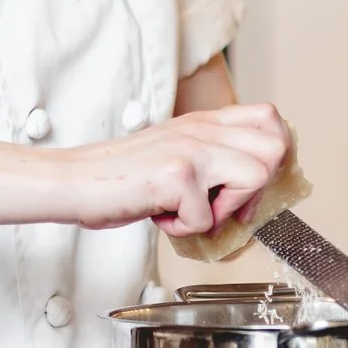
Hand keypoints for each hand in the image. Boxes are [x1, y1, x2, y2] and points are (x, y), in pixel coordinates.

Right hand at [53, 103, 289, 232]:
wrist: (72, 181)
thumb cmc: (117, 175)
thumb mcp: (172, 151)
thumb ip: (209, 158)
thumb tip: (247, 191)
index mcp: (203, 122)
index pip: (270, 118)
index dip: (273, 156)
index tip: (250, 186)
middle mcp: (201, 130)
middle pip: (275, 148)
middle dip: (259, 188)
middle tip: (225, 205)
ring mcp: (191, 150)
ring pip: (256, 177)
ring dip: (229, 208)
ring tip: (194, 211)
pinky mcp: (177, 176)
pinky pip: (208, 217)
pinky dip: (185, 229)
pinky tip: (161, 216)